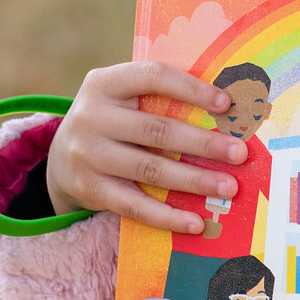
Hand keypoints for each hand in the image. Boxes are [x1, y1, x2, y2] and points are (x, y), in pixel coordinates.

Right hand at [45, 62, 246, 232]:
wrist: (59, 159)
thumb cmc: (112, 121)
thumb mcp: (123, 97)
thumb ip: (160, 97)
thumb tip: (226, 110)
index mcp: (105, 82)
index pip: (152, 77)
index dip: (191, 89)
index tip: (227, 104)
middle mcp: (91, 116)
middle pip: (157, 130)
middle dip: (203, 143)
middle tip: (240, 153)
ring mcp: (88, 155)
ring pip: (150, 169)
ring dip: (194, 180)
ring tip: (228, 187)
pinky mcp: (91, 190)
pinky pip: (135, 206)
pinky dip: (168, 216)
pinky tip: (195, 223)